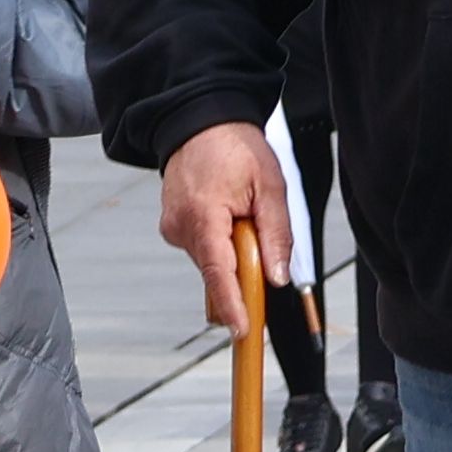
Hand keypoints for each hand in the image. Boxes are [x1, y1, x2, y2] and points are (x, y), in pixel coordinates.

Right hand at [158, 119, 289, 331]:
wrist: (199, 120)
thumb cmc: (233, 146)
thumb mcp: (270, 185)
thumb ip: (276, 233)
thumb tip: (277, 276)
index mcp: (203, 215)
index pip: (218, 273)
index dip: (233, 305)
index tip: (243, 330)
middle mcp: (181, 226)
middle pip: (218, 270)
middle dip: (244, 264)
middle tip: (256, 226)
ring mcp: (173, 227)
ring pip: (212, 260)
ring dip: (233, 249)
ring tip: (239, 207)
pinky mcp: (173, 226)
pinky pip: (204, 247)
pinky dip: (220, 240)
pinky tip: (226, 209)